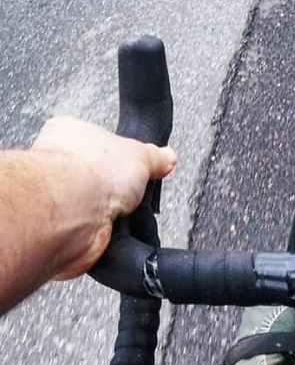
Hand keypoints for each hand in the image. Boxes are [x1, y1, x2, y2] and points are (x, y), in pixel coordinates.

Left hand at [31, 117, 175, 277]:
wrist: (76, 210)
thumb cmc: (91, 171)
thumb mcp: (141, 154)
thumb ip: (155, 156)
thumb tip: (167, 156)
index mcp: (69, 133)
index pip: (98, 143)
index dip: (120, 156)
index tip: (137, 165)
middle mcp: (58, 165)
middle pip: (99, 176)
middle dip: (119, 187)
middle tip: (132, 190)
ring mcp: (62, 198)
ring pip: (99, 205)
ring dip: (117, 211)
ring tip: (125, 209)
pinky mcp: (68, 226)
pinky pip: (97, 230)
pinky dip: (111, 231)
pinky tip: (114, 225)